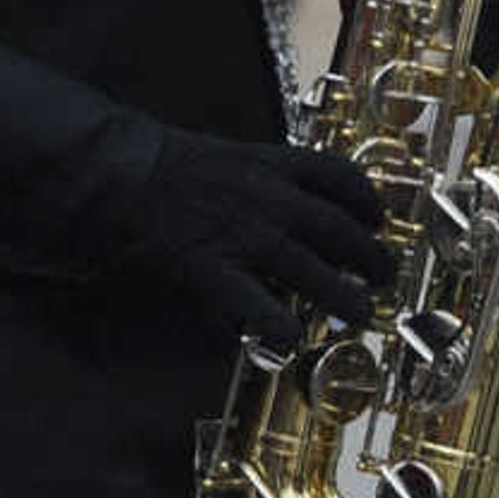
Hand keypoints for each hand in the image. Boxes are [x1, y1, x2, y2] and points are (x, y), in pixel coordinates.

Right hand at [70, 119, 394, 349]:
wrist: (115, 173)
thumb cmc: (160, 164)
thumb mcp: (223, 157)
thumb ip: (258, 178)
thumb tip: (286, 202)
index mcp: (270, 162)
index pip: (337, 174)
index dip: (367, 199)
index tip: (377, 217)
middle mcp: (269, 197)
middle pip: (339, 229)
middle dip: (371, 256)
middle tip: (383, 276)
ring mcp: (245, 234)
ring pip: (315, 271)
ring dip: (346, 297)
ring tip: (362, 315)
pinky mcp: (215, 268)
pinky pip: (260, 306)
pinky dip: (282, 326)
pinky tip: (292, 340)